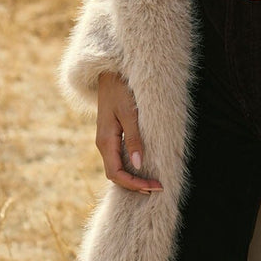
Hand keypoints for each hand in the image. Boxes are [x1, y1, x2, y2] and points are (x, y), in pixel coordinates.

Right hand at [96, 72, 162, 193]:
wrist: (111, 72)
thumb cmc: (121, 89)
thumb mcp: (129, 113)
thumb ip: (134, 139)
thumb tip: (138, 165)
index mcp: (105, 141)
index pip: (116, 174)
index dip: (134, 184)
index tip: (153, 187)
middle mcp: (103, 144)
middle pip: (115, 174)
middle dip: (135, 185)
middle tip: (157, 187)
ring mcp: (106, 140)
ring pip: (116, 167)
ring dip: (133, 178)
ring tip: (152, 182)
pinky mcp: (111, 135)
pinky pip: (118, 158)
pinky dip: (130, 167)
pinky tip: (143, 168)